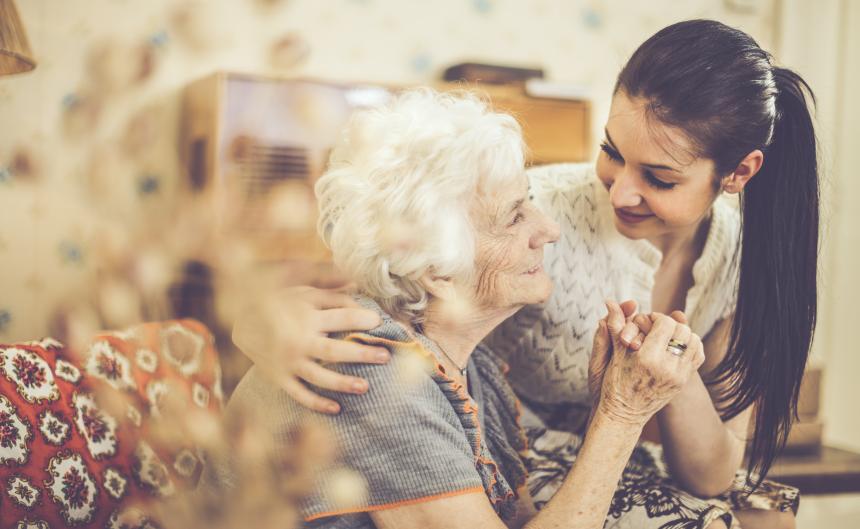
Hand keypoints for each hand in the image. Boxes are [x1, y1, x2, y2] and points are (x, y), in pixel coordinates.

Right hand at [232, 286, 389, 413]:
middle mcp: (298, 341)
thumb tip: (357, 282)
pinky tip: (337, 408)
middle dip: (362, 354)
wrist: (238, 319)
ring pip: (319, 377)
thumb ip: (329, 285)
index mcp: (306, 316)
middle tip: (385, 356)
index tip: (379, 322)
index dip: (363, 319)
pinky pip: (300, 394)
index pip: (342, 317)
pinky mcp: (280, 377)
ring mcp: (289, 362)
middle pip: (335, 351)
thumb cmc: (277, 299)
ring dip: (343, 383)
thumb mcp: (301, 286)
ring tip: (366, 387)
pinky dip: (317, 403)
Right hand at [593, 301, 704, 426]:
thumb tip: (610, 301)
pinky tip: (675, 347)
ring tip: (667, 336)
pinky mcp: (683, 382)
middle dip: (670, 324)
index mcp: (647, 358)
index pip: (666, 324)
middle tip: (657, 328)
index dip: (656, 317)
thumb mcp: (613, 353)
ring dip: (682, 334)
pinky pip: (697, 355)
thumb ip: (615, 325)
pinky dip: (690, 346)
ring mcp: (678, 377)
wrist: (624, 414)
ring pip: (694, 341)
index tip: (647, 321)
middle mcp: (666, 368)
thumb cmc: (614, 382)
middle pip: (683, 330)